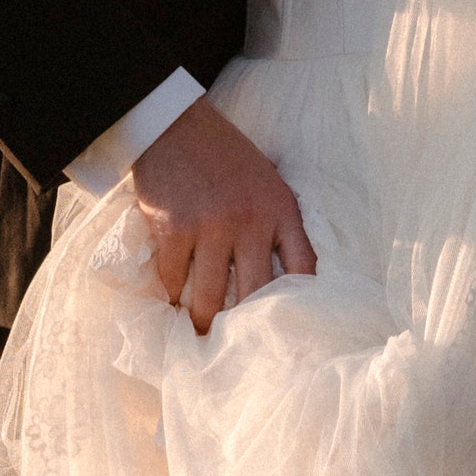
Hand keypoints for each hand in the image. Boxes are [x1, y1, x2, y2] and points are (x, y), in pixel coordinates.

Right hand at [128, 98, 313, 334]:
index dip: (301, 306)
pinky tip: (172, 305)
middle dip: (247, 329)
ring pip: (209, 298)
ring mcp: (210, 227)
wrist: (175, 124)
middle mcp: (250, 222)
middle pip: (256, 295)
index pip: (304, 268)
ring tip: (202, 336)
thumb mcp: (268, 182)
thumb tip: (288, 275)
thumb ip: (277, 222)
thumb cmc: (224, 155)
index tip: (293, 331)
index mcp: (281, 209)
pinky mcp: (173, 230)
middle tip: (241, 350)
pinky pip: (172, 280)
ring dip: (203, 322)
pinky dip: (171, 296)